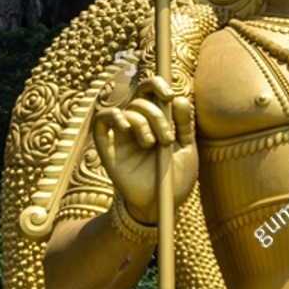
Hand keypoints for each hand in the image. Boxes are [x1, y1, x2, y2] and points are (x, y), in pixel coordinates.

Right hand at [93, 75, 196, 223]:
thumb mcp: (187, 149)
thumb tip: (179, 98)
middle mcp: (138, 123)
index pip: (151, 91)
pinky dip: (113, 117)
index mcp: (157, 120)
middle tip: (167, 137)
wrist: (161, 205)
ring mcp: (122, 135)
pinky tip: (126, 129)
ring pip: (127, 110)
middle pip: (140, 99)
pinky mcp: (108, 147)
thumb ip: (184, 123)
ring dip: (143, 123)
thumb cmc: (175, 178)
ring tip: (152, 145)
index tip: (169, 95)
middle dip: (157, 114)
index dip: (157, 84)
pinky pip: (101, 120)